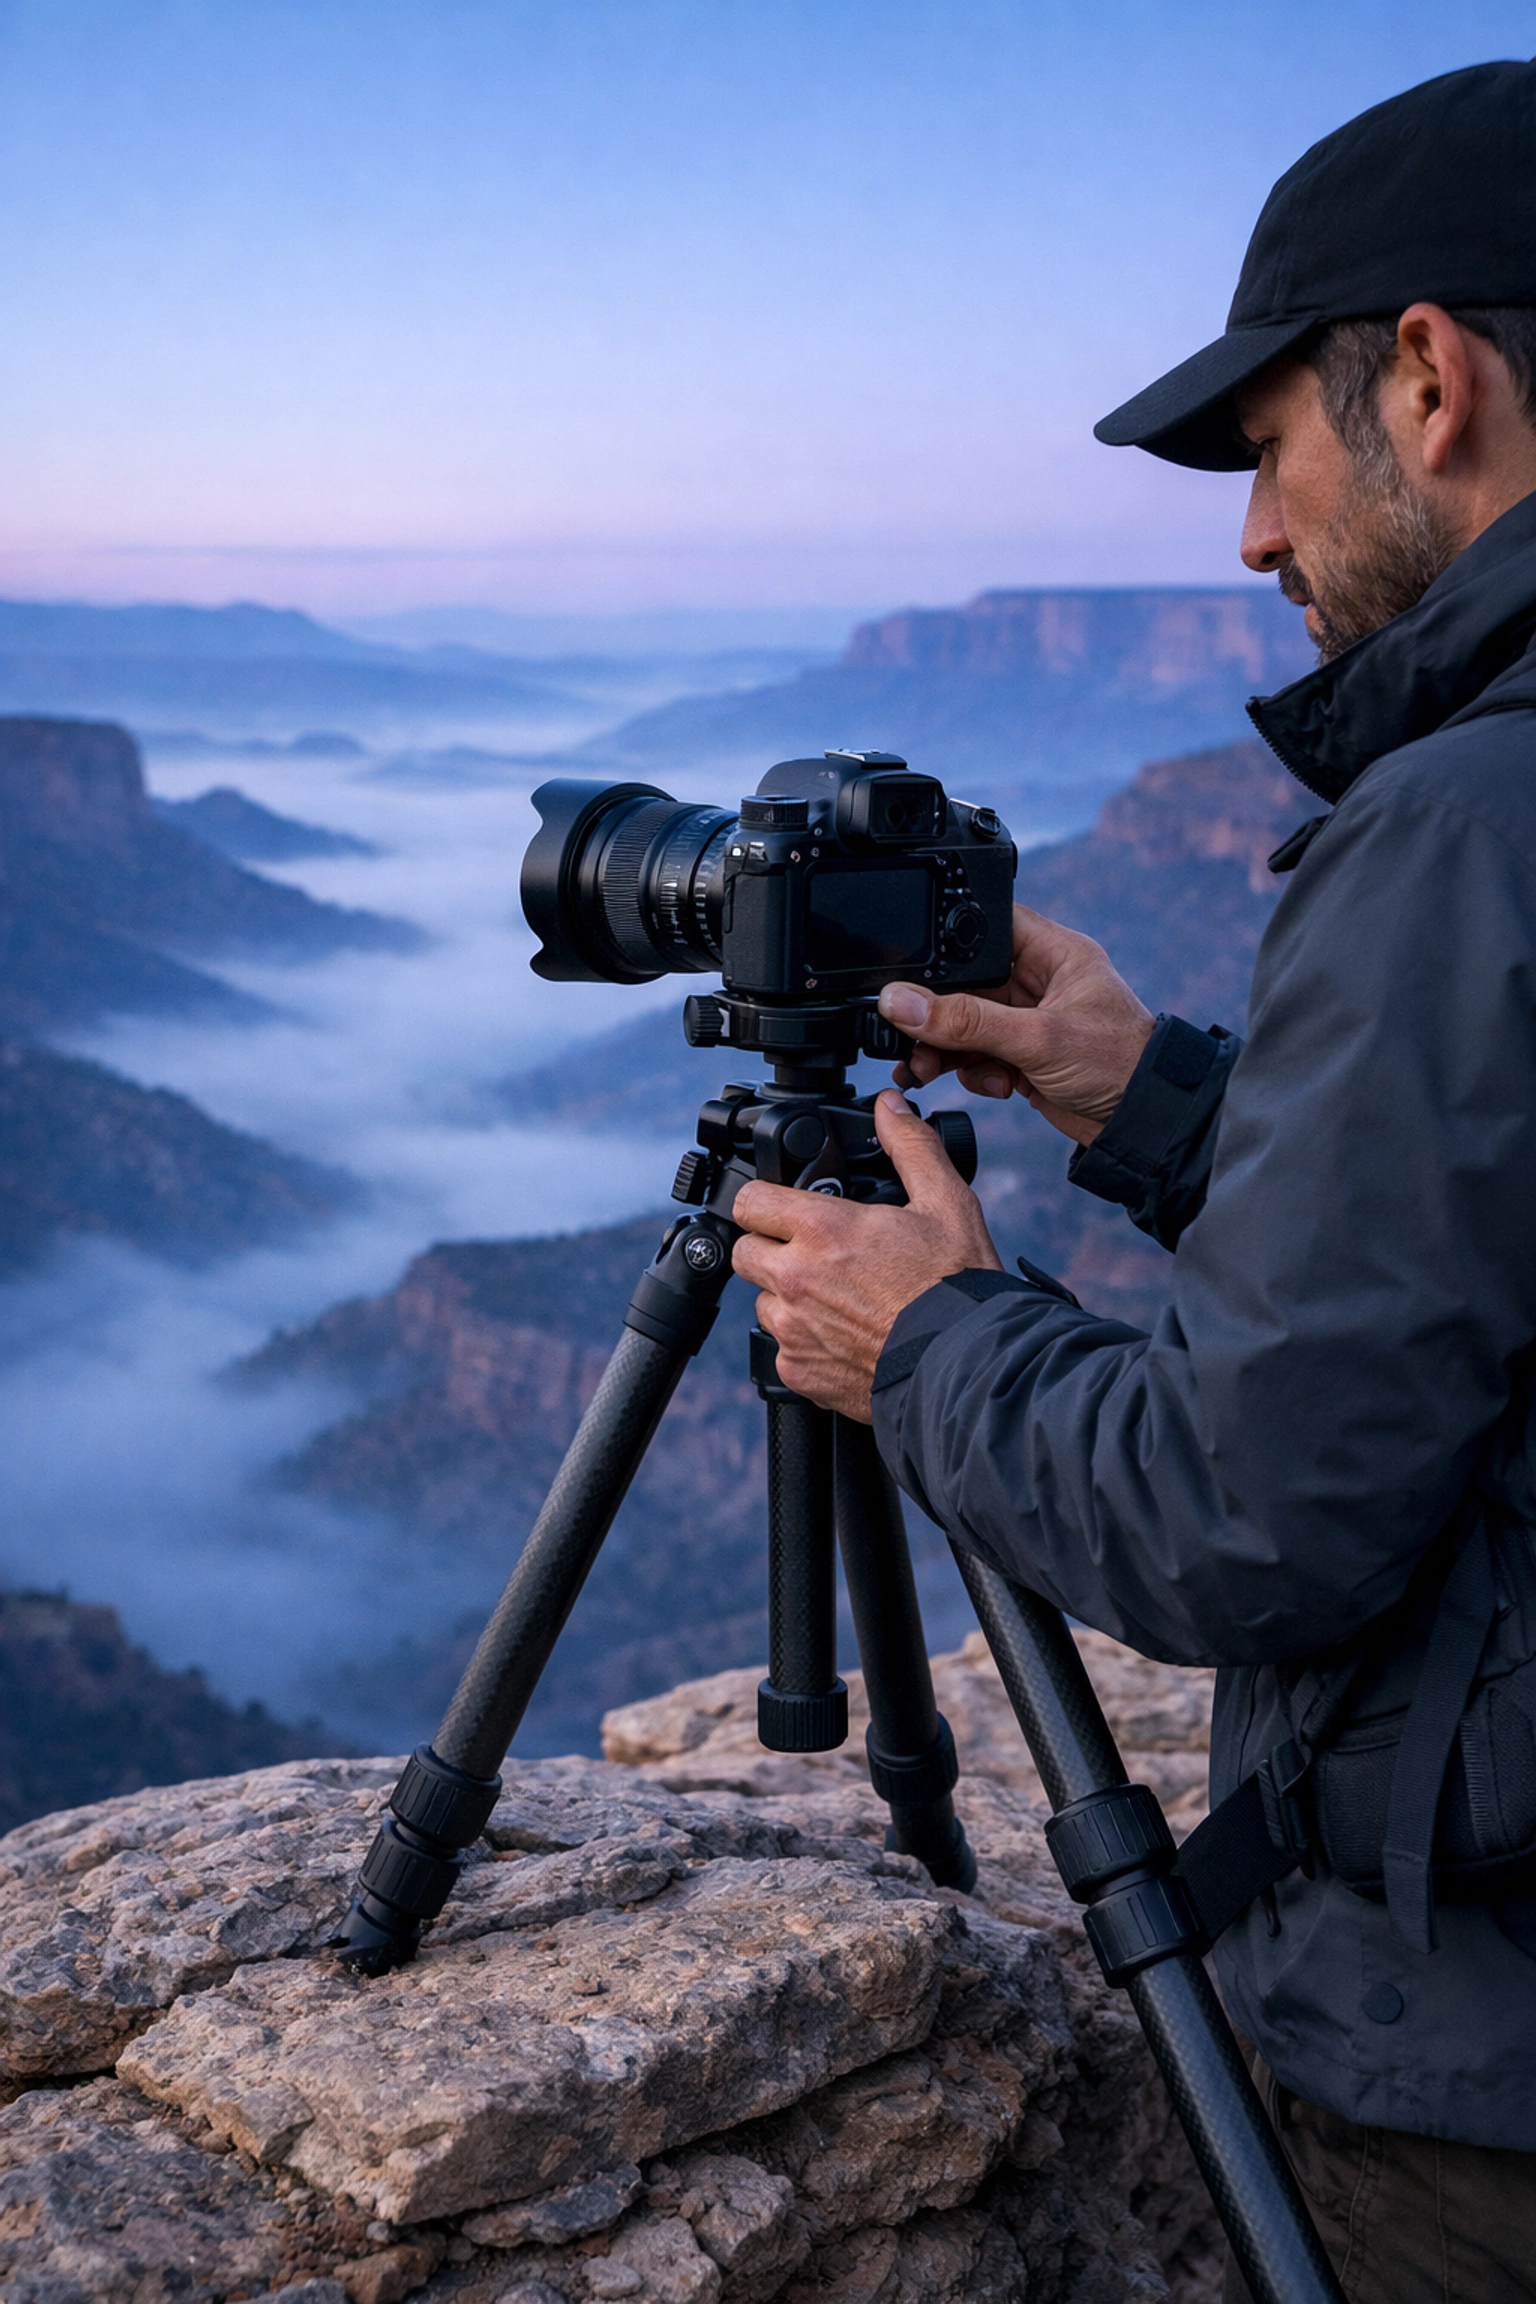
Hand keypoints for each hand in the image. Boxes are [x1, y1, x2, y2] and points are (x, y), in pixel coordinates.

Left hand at [731, 1089, 1002, 1419]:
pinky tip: (845, 1337)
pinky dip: (806, 1345)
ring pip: (763, 1303)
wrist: (966, 1366)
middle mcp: (796, 1279)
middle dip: (772, 1248)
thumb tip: (889, 1107)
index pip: (750, 1201)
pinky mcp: (800, 1372)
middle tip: (814, 1253)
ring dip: (789, 1298)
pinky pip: (784, 1350)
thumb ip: (910, 1146)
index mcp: (822, 1229)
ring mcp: (793, 1329)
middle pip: (745, 1252)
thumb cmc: (957, 1287)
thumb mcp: (946, 1202)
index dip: (766, 1200)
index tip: (785, 1206)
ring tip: (837, 1298)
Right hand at [880, 904, 1153, 1145]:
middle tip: (905, 1032)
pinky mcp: (1021, 1056)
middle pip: (964, 982)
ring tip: (924, 1068)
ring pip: (962, 1023)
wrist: (1143, 1126)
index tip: (908, 965)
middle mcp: (1038, 981)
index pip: (987, 925)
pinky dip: (969, 1071)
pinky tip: (990, 1084)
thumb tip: (901, 1002)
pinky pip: (975, 1054)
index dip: (946, 939)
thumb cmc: (1120, 1065)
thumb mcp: (1037, 1039)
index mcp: (1053, 953)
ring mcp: (1027, 1020)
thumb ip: (967, 1022)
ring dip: (942, 1046)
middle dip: (933, 1010)